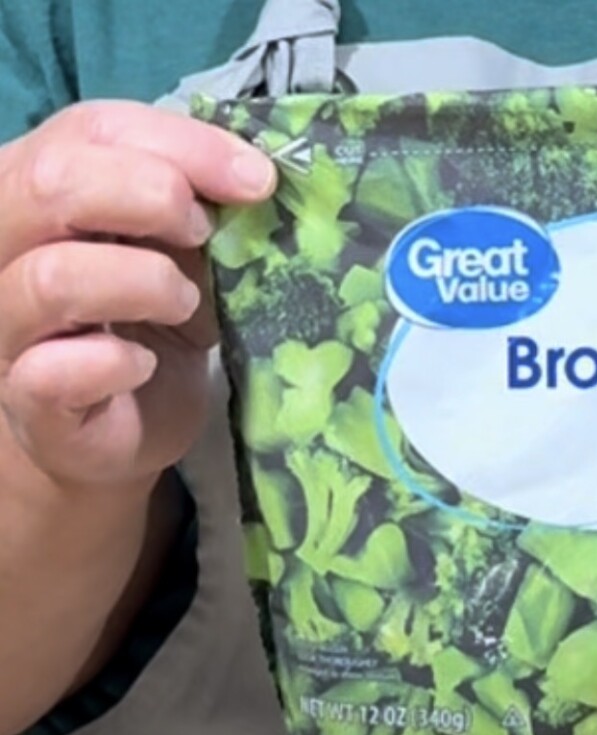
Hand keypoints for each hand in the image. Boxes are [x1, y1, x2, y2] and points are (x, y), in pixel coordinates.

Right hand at [0, 102, 274, 489]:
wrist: (126, 426)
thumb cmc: (147, 324)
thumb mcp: (176, 250)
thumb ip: (192, 202)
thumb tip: (252, 173)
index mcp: (36, 183)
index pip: (91, 129)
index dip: (179, 145)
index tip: (255, 180)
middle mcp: (5, 242)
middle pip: (51, 184)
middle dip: (150, 197)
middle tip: (204, 237)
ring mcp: (8, 322)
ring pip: (53, 278)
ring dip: (142, 283)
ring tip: (184, 303)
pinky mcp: (29, 398)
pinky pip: (55, 371)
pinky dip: (113, 364)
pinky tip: (144, 366)